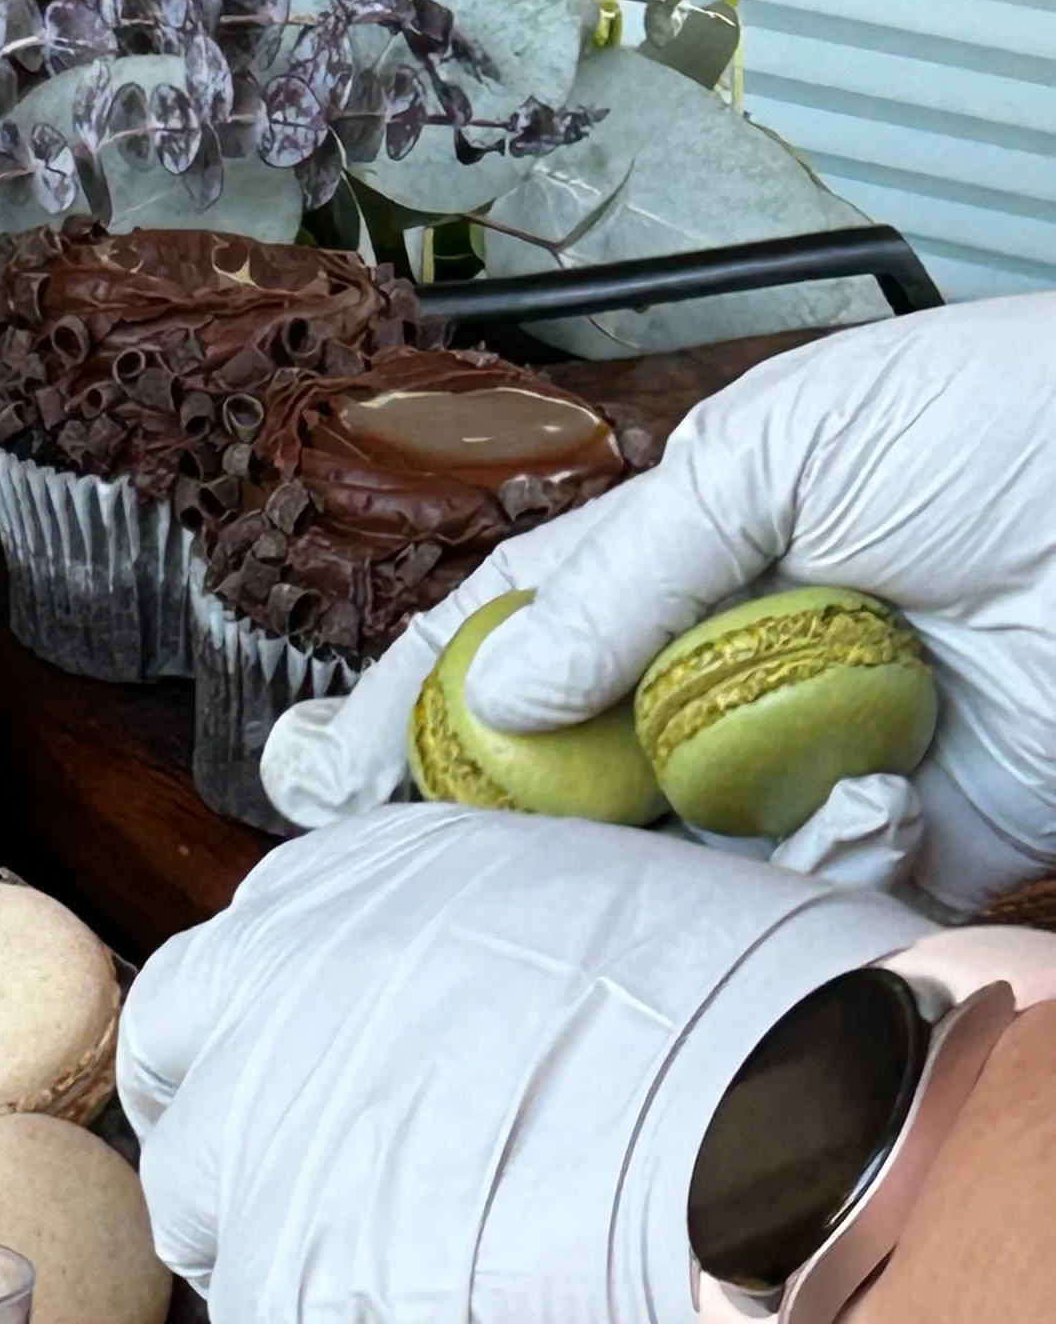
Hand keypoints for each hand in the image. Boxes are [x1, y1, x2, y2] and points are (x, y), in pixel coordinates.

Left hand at [117, 803, 928, 1323]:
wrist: (781, 1124)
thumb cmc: (735, 1005)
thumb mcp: (577, 902)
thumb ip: (463, 954)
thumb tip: (473, 1010)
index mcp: (332, 889)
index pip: (222, 980)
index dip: (265, 1052)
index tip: (325, 1096)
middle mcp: (257, 994)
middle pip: (187, 1096)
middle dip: (249, 1149)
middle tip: (353, 1199)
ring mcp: (250, 1142)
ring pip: (207, 1219)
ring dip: (286, 1250)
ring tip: (414, 1272)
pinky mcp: (276, 1284)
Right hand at [260, 295, 1055, 912]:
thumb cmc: (1021, 426)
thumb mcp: (790, 444)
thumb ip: (634, 567)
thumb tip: (506, 684)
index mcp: (692, 551)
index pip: (518, 631)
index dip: (422, 699)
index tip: (335, 773)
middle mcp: (726, 668)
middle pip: (568, 767)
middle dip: (499, 820)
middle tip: (423, 870)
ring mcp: (799, 764)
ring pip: (664, 852)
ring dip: (648, 858)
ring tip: (652, 840)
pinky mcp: (891, 846)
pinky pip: (794, 897)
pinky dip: (811, 867)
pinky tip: (866, 807)